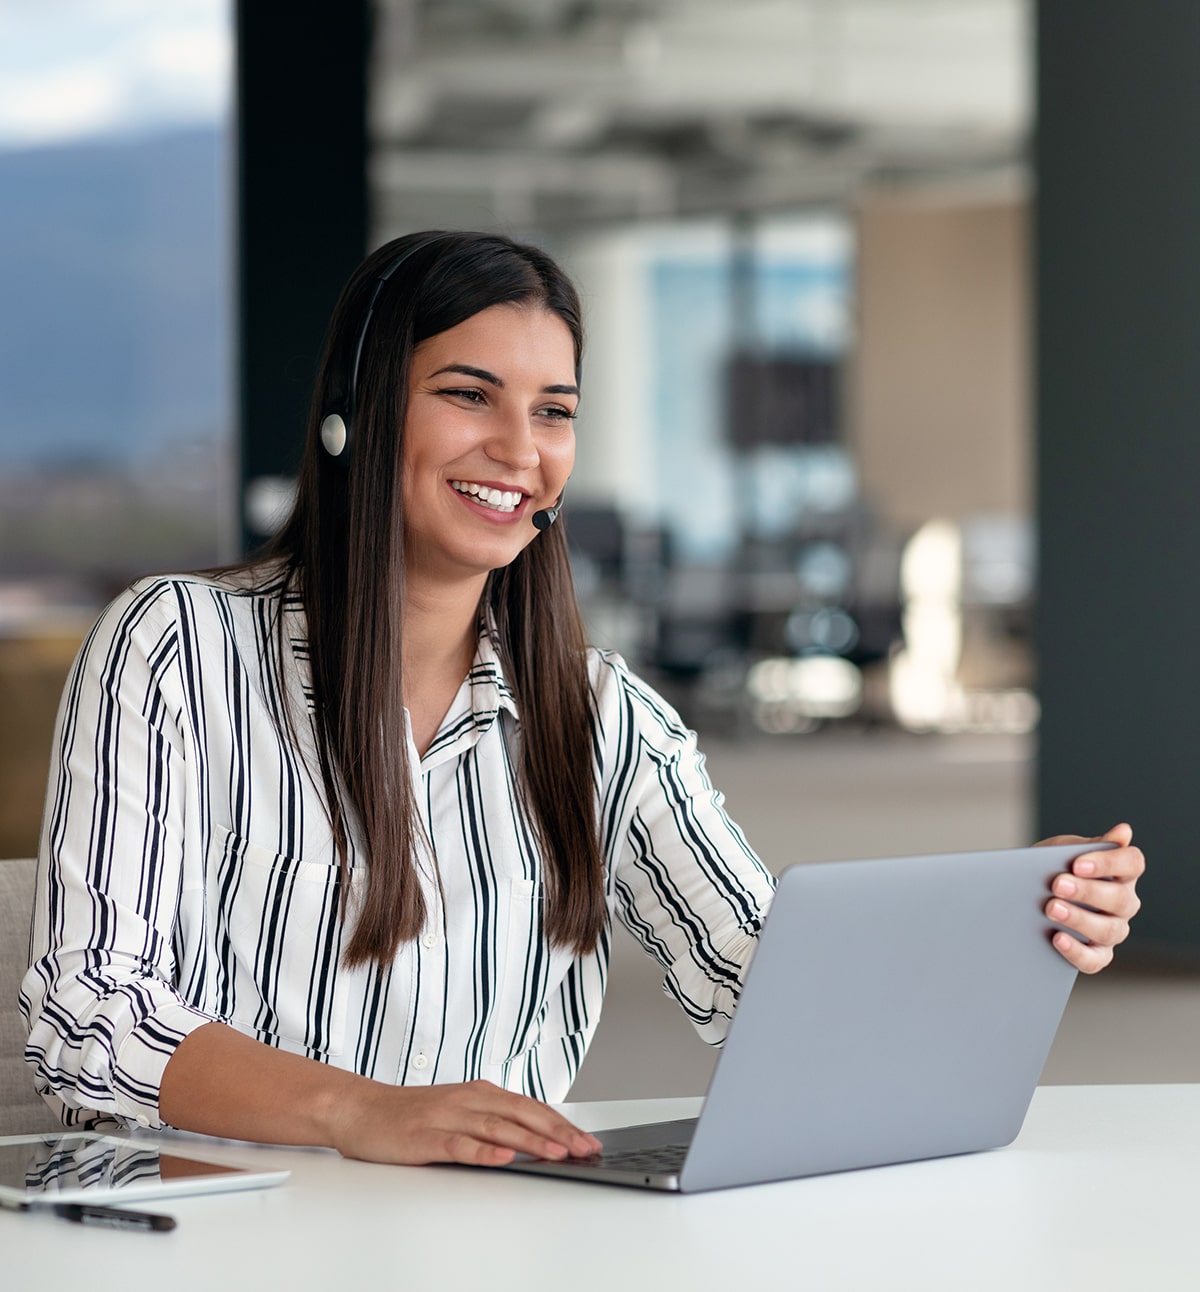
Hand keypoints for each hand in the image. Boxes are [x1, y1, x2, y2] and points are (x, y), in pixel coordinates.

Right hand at [330, 1078, 602, 1166]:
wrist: (362, 1109)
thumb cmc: (412, 1115)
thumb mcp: (459, 1111)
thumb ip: (492, 1121)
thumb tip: (534, 1138)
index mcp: (481, 1094)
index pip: (530, 1108)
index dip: (561, 1124)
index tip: (587, 1140)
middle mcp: (469, 1100)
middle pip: (522, 1114)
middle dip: (557, 1132)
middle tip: (584, 1148)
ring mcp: (448, 1117)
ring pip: (497, 1128)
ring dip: (530, 1140)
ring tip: (557, 1152)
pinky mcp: (426, 1137)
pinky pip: (459, 1145)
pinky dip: (482, 1151)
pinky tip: (501, 1158)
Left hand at [1037, 823, 1143, 972]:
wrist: (1024, 895)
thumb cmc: (1052, 868)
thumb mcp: (1064, 851)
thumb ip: (1090, 845)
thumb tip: (1123, 832)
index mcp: (1121, 872)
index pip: (1132, 863)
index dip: (1109, 863)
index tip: (1078, 863)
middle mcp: (1124, 902)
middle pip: (1119, 898)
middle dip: (1087, 892)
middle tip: (1056, 885)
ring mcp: (1113, 929)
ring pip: (1108, 930)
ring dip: (1079, 919)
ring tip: (1051, 908)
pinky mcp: (1098, 955)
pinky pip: (1094, 960)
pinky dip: (1077, 951)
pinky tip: (1057, 938)